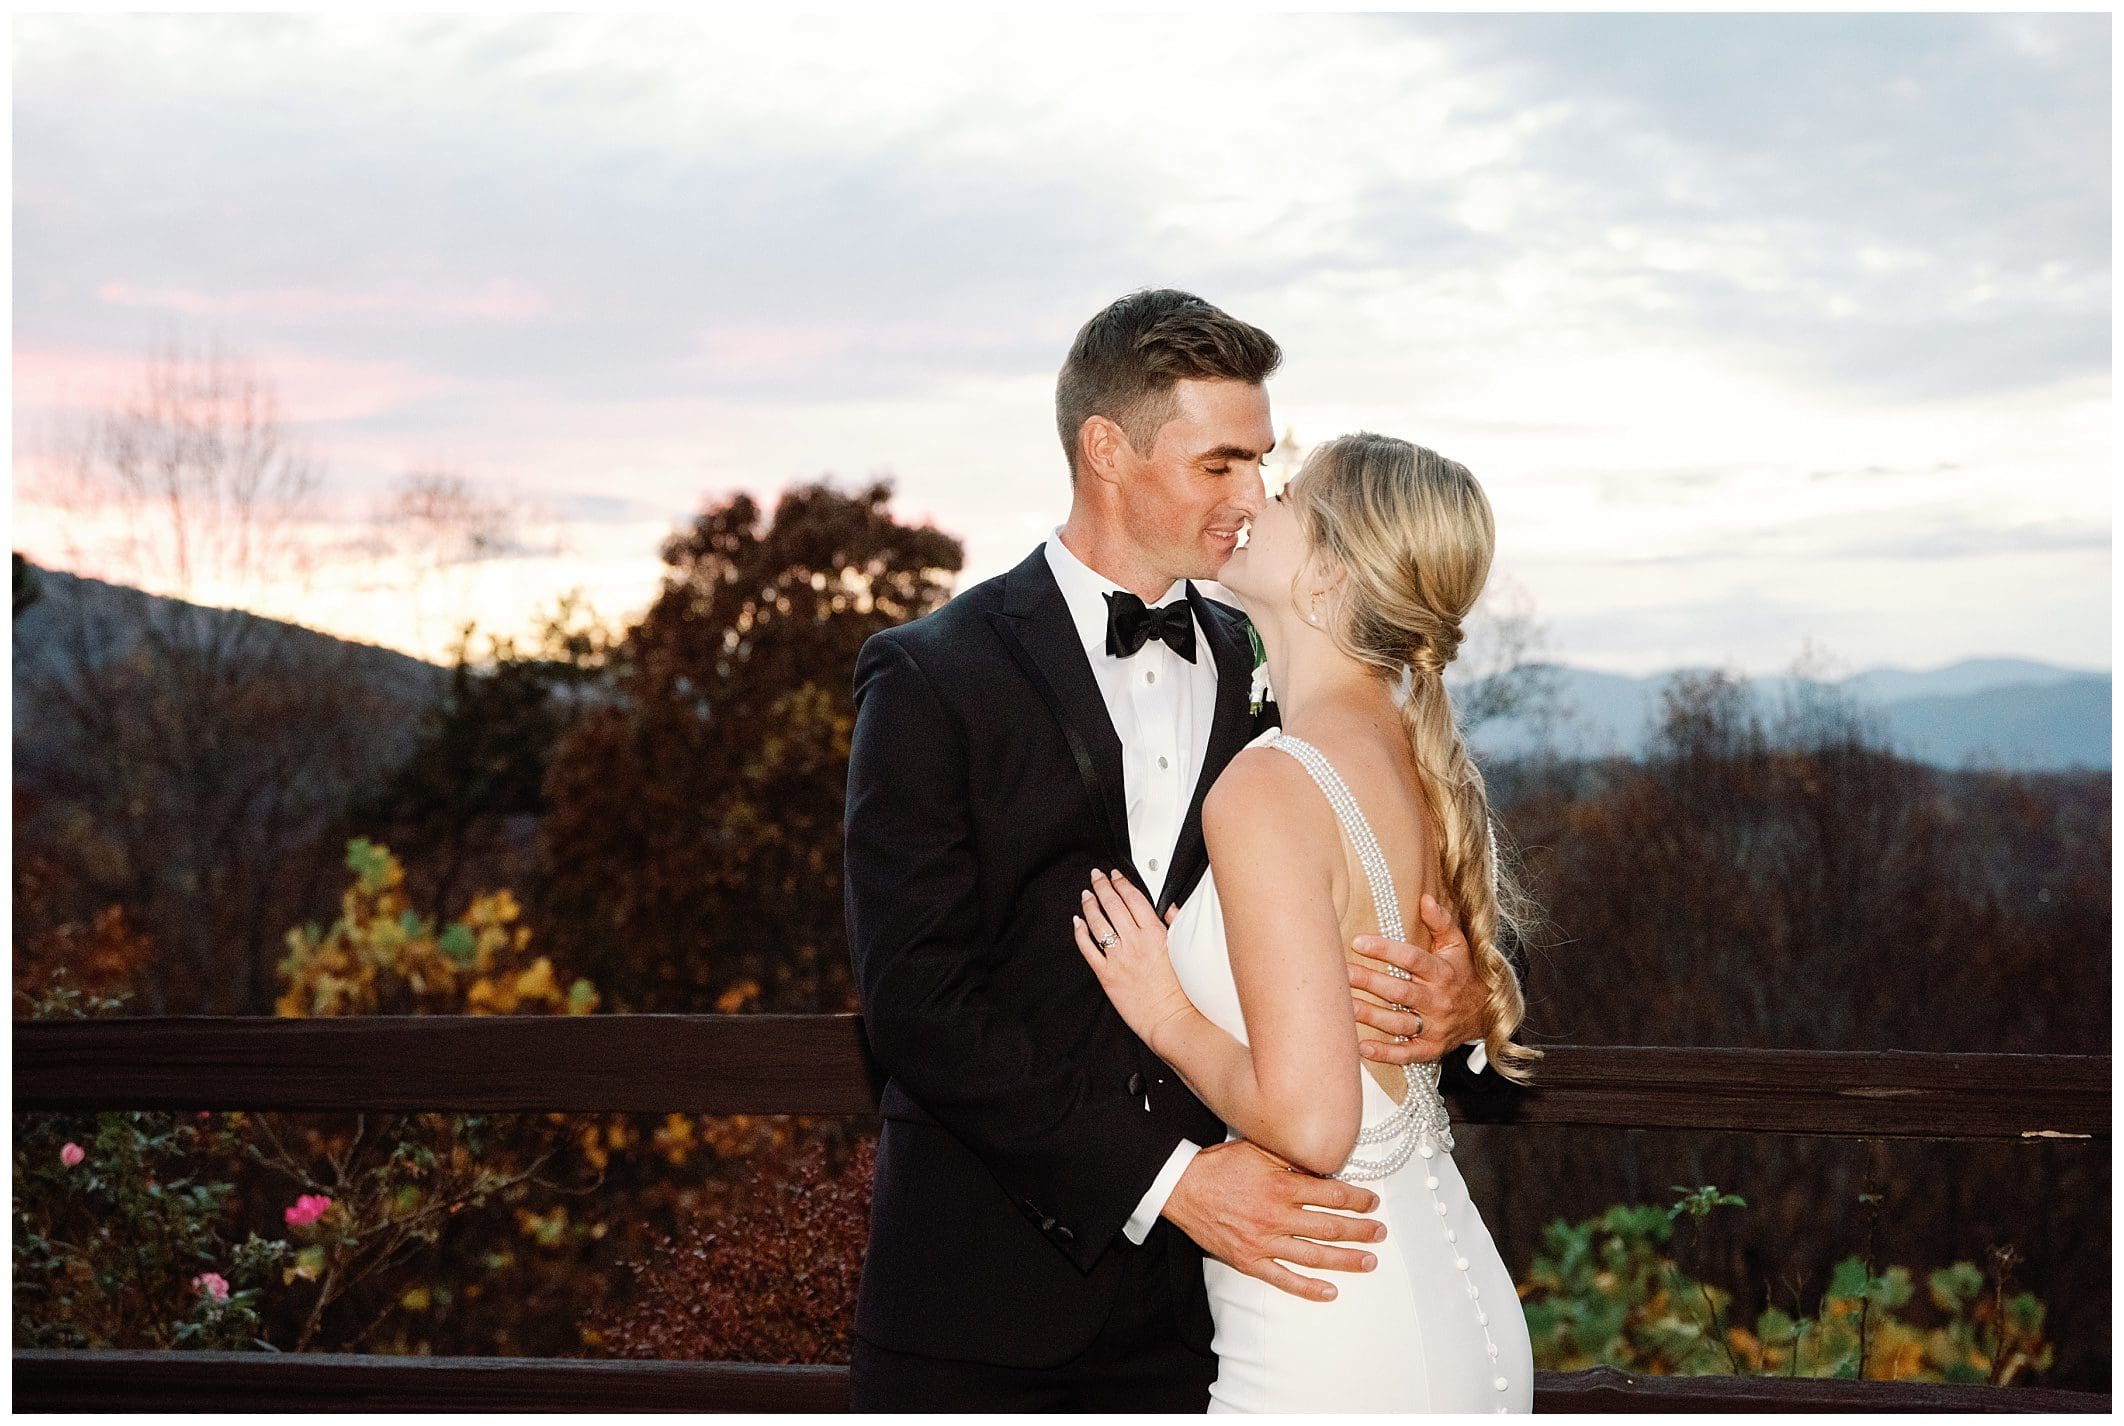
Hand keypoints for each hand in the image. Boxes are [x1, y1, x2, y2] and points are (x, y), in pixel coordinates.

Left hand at [1073, 869, 1190, 1048]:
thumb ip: (1176, 924)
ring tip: (1086, 895)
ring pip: (1097, 922)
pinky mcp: (1106, 975)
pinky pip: (1087, 948)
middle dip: (1102, 886)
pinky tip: (1077, 923)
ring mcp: (1118, 958)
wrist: (1172, 1020)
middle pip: (1113, 904)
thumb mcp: (1183, 951)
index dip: (1122, 882)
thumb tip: (1169, 906)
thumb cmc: (1182, 992)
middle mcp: (1134, 942)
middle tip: (1096, 877)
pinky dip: (1080, 932)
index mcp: (1155, 934)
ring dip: (1089, 905)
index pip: (1134, 898)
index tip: (1116, 875)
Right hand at [1160, 1139, 1384, 1301]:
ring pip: (1313, 1256)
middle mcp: (1275, 1216)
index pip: (1331, 1195)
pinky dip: (1308, 1288)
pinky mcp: (1249, 1260)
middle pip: (1328, 1227)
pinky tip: (1330, 1291)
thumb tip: (1321, 1162)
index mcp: (1280, 1186)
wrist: (1181, 1188)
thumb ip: (1289, 1157)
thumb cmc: (1219, 1166)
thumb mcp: (1257, 1150)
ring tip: (1368, 1262)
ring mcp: (1263, 1242)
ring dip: (1345, 1260)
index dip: (1357, 1200)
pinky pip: (1284, 1279)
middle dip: (1359, 1231)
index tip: (1372, 1203)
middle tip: (1379, 1233)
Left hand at [1348, 892, 1484, 1065]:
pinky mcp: (1431, 1049)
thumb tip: (1426, 898)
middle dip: (1369, 982)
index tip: (1358, 942)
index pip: (1412, 959)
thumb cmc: (1463, 973)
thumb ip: (1441, 922)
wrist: (1489, 1013)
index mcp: (1442, 972)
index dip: (1385, 950)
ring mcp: (1434, 1027)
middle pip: (1400, 992)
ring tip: (1344, 1007)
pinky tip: (1362, 1047)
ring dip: (1371, 1016)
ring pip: (1399, 1023)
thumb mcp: (1458, 945)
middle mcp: (1438, 1001)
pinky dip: (1385, 1054)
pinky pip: (1407, 1054)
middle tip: (1342, 973)